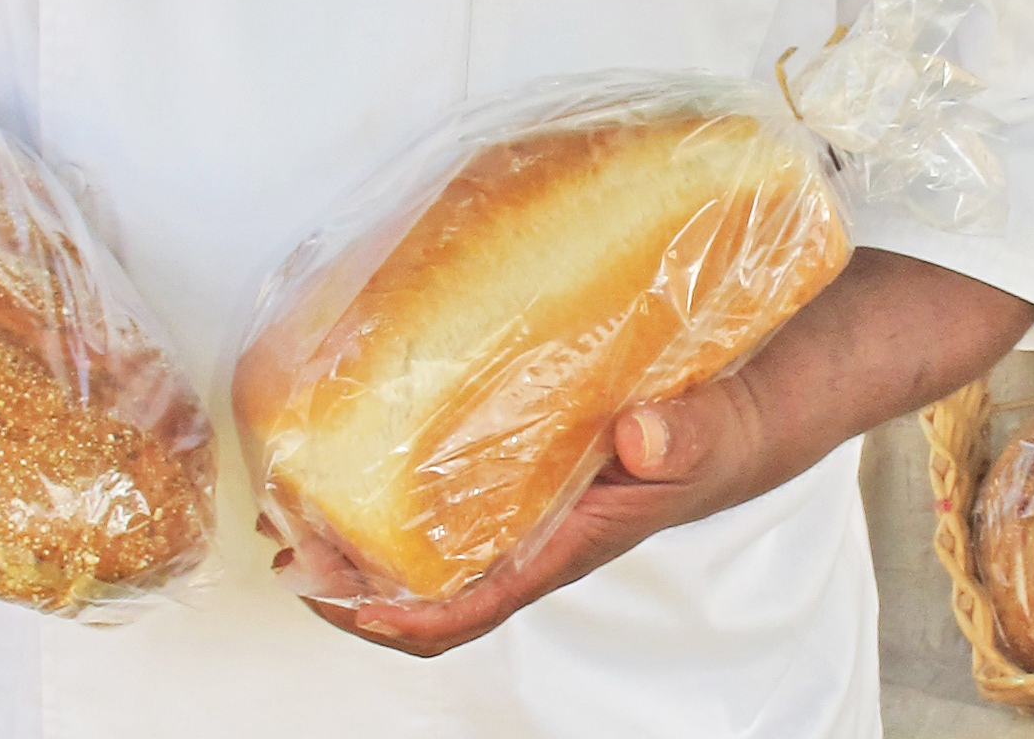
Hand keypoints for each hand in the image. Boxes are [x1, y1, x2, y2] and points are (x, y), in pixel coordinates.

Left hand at [269, 373, 768, 658]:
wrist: (745, 412)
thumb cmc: (724, 436)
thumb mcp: (709, 434)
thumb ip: (678, 440)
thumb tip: (638, 441)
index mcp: (569, 542)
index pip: (476, 605)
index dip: (406, 620)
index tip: (346, 605)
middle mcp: (536, 530)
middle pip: (431, 588)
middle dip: (353, 581)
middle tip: (288, 548)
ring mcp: (526, 499)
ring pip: (430, 543)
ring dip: (361, 537)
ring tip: (299, 506)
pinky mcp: (526, 459)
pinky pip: (450, 489)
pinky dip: (399, 483)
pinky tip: (366, 446)